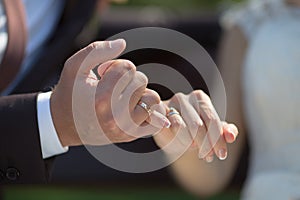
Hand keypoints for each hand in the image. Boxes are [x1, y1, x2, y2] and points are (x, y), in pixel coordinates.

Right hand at [51, 39, 169, 146]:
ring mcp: (126, 129)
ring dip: (140, 93)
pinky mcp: (132, 135)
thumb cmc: (70, 93)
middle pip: (141, 81)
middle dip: (127, 78)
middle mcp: (116, 117)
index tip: (102, 73)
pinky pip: (155, 119)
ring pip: (152, 99)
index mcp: (101, 99)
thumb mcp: (75, 67)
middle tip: (111, 85)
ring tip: (122, 96)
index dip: (115, 65)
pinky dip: (149, 110)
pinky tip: (134, 107)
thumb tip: (122, 43)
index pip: (127, 68)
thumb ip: (97, 50)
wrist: (64, 124)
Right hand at [154, 90, 237, 161]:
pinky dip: (173, 140)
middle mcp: (184, 98)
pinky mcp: (155, 115)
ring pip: (180, 127)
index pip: (212, 120)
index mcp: (200, 98)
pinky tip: (178, 145)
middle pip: (198, 125)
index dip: (218, 139)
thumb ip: (225, 131)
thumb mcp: (211, 130)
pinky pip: (164, 129)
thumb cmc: (192, 129)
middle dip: (205, 145)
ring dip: (187, 143)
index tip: (221, 155)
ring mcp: (168, 105)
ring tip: (191, 148)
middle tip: (208, 157)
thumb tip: (231, 136)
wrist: (168, 130)